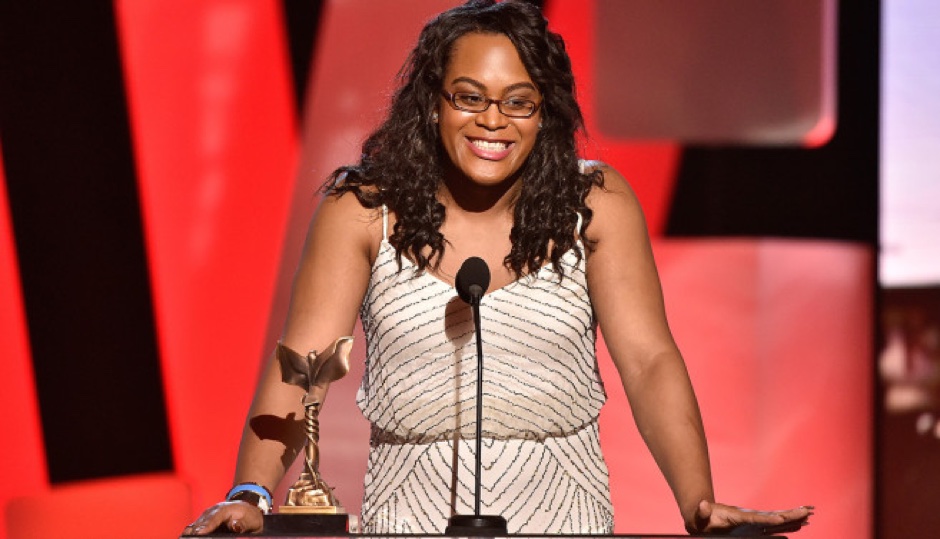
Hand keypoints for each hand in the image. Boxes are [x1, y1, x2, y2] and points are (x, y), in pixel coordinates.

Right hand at [182, 501, 263, 535]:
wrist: (246, 509)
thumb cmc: (249, 516)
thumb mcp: (251, 521)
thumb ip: (242, 524)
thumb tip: (234, 525)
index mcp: (227, 509)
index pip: (215, 517)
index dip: (207, 525)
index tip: (200, 533)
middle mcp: (214, 510)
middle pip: (202, 521)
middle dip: (196, 531)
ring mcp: (207, 515)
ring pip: (196, 524)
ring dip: (192, 532)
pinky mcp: (203, 521)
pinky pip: (195, 527)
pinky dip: (191, 532)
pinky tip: (188, 538)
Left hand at [686, 500, 812, 534]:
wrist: (703, 515)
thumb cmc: (702, 518)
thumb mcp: (700, 515)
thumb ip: (702, 511)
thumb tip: (702, 505)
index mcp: (740, 517)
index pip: (758, 519)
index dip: (770, 519)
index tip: (783, 518)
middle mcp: (751, 518)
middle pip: (774, 517)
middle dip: (791, 514)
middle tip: (809, 510)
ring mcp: (754, 523)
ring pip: (778, 521)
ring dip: (793, 518)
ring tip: (809, 515)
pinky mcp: (755, 528)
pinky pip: (774, 527)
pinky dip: (787, 526)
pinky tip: (798, 526)